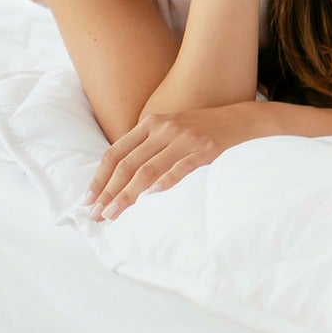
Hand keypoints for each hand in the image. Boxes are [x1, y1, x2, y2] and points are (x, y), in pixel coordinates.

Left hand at [84, 103, 263, 219]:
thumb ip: (147, 144)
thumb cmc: (203, 128)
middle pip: (127, 164)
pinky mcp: (205, 149)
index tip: (89, 199)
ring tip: (114, 213)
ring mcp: (185, 139)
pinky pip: (180, 168)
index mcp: (151, 123)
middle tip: (97, 214)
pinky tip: (151, 196)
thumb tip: (120, 173)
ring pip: (147, 170)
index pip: (115, 153)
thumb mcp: (170, 128)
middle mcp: (164, 129)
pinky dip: (164, 182)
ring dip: (127, 194)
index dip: (100, 178)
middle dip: (108, 191)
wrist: (242, 118)